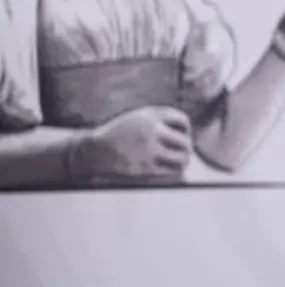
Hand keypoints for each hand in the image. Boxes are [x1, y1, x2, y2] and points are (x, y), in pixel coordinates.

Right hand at [76, 106, 192, 179]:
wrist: (95, 150)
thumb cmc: (119, 133)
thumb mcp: (138, 116)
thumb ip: (160, 118)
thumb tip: (185, 130)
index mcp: (151, 115)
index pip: (182, 120)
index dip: (186, 128)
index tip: (184, 133)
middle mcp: (152, 131)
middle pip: (184, 140)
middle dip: (187, 146)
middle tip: (185, 150)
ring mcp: (149, 150)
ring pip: (181, 157)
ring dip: (184, 159)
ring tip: (182, 161)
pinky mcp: (145, 167)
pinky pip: (170, 171)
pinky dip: (175, 171)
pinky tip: (172, 170)